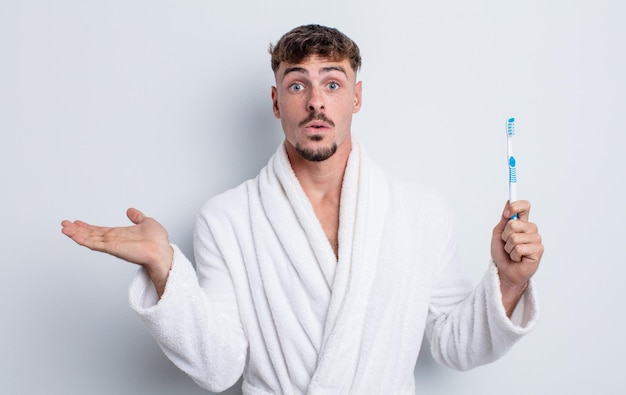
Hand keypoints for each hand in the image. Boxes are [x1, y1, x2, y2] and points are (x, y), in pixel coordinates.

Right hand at [61, 208, 172, 296]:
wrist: (162, 251)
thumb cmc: (158, 241)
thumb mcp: (147, 222)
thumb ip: (137, 217)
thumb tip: (131, 210)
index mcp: (119, 235)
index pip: (99, 230)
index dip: (88, 226)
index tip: (77, 222)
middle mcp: (113, 240)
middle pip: (90, 234)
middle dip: (77, 230)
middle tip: (64, 224)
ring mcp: (111, 245)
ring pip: (89, 239)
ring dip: (75, 234)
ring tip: (63, 228)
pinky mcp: (111, 248)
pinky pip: (93, 243)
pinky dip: (82, 239)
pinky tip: (72, 235)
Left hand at [491, 200, 542, 315]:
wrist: (505, 271)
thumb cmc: (502, 253)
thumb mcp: (498, 234)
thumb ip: (504, 219)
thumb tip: (508, 201)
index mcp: (522, 222)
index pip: (525, 206)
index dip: (515, 206)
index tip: (506, 214)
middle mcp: (531, 229)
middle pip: (514, 223)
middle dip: (505, 236)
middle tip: (507, 244)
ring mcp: (536, 239)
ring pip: (515, 237)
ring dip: (508, 247)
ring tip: (512, 253)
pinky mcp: (539, 250)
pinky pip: (520, 248)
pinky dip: (514, 255)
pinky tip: (518, 258)